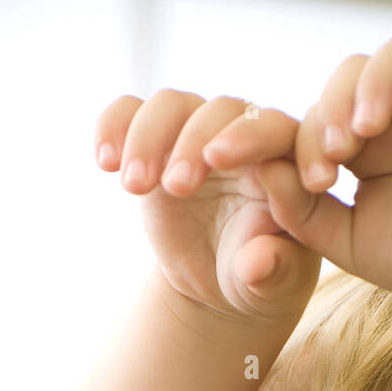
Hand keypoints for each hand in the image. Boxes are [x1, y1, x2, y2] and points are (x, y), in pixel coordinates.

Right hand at [94, 92, 320, 323]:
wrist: (219, 282)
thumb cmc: (262, 278)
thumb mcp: (276, 284)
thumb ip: (277, 269)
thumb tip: (257, 261)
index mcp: (287, 160)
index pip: (276, 130)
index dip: (249, 137)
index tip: (218, 159)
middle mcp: (245, 135)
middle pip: (220, 110)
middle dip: (193, 143)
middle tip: (175, 187)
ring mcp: (198, 133)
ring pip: (173, 105)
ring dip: (149, 138)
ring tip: (134, 186)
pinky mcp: (158, 142)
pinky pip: (130, 114)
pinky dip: (113, 126)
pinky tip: (104, 161)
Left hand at [206, 33, 391, 327]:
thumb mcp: (345, 242)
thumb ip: (298, 211)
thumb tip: (257, 169)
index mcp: (356, 143)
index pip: (305, 116)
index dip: (263, 134)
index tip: (225, 159)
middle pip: (348, 76)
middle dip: (327, 110)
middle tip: (327, 157)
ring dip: (375, 83)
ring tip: (366, 130)